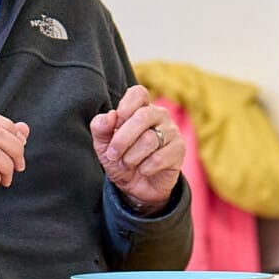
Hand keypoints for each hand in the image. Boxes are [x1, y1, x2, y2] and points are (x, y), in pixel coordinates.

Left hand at [90, 85, 181, 212]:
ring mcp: (172, 131)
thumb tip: (109, 116)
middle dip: (121, 140)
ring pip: (149, 140)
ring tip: (128, 164)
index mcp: (140, 108)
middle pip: (142, 116)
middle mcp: (159, 115)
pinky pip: (159, 158)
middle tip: (112, 154)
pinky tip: (144, 170)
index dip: (125, 107)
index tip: (116, 124)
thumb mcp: (103, 145)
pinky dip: (144, 168)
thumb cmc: (120, 159)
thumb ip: (100, 128)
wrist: (135, 186)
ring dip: (131, 158)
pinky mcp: (179, 150)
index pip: (138, 93)